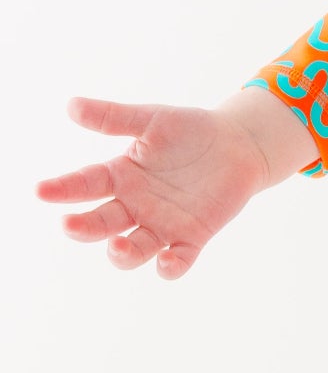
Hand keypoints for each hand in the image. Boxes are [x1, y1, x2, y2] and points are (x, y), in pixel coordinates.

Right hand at [35, 96, 276, 279]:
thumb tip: (71, 105)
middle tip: (69, 223)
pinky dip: (169, 267)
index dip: (63, 189)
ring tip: (119, 244)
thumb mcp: (153, 120)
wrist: (240, 143)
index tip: (41, 190)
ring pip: (133, 249)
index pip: (85, 185)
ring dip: (122, 253)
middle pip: (101, 224)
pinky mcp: (192, 236)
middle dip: (83, 227)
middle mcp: (135, 205)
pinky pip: (177, 260)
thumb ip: (115, 118)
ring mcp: (162, 224)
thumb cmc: (192, 130)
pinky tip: (166, 260)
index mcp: (121, 176)